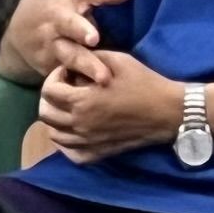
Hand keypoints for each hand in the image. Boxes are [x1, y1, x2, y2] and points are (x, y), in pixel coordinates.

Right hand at [2, 0, 133, 82]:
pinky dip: (77, 87)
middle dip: (85, 63)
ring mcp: (48, 57)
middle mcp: (51, 38)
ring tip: (103, 84)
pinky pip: (63, 80)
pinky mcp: (48, 71)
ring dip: (85, 77)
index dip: (81, 30)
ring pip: (67, 69)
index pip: (70, 21)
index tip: (94, 38)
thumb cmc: (59, 3)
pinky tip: (95, 94)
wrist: (21, 24)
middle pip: (69, 52)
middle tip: (103, 76)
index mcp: (58, 15)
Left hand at [38, 49, 183, 161]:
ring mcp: (88, 142)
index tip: (68, 72)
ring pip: (54, 135)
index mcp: (82, 102)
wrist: (168, 111)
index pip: (48, 91)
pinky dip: (66, 143)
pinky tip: (75, 130)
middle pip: (45, 114)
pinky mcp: (98, 153)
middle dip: (51, 98)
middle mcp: (80, 125)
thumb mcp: (117, 60)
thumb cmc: (144, 82)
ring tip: (70, 108)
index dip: (54, 77)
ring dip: (56, 119)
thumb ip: (89, 59)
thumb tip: (71, 62)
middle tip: (66, 89)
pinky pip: (71, 153)